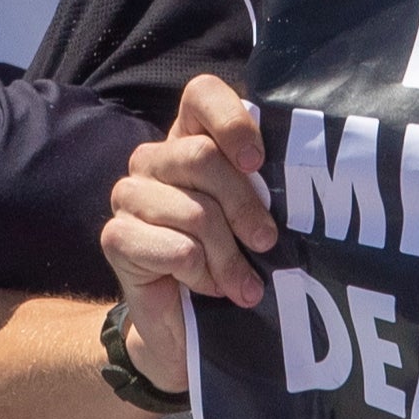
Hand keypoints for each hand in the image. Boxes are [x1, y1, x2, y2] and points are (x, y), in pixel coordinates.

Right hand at [100, 73, 274, 396]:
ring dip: (228, 255)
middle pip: (203, 157)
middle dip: (245, 207)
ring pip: (194, 211)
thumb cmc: (232, 258)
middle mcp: (154, 158)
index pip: (201, 94)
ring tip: (243, 283)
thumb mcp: (253, 215)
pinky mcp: (116, 236)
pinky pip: (175, 248)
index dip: (233, 121)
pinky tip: (204, 286)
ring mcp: (129, 195)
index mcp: (190, 138)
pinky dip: (201, 274)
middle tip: (266, 243)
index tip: (258, 163)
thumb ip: (264, 186)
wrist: (188, 324)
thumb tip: (302, 180)